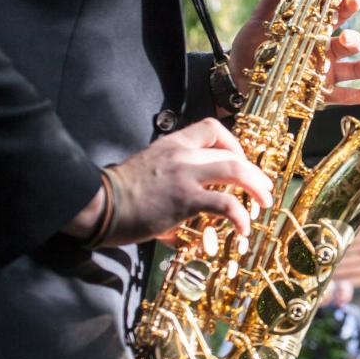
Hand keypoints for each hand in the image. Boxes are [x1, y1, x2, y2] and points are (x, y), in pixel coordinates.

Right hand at [63, 118, 274, 244]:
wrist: (95, 204)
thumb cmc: (117, 194)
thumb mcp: (148, 173)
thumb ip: (171, 182)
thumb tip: (182, 218)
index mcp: (172, 144)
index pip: (212, 128)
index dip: (233, 144)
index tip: (239, 161)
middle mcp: (182, 155)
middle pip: (231, 154)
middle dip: (254, 172)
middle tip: (264, 189)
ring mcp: (185, 176)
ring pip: (235, 171)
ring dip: (257, 187)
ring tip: (264, 204)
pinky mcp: (185, 200)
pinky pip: (225, 204)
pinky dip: (240, 217)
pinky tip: (243, 230)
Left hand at [229, 0, 359, 104]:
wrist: (238, 77)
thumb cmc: (252, 46)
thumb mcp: (261, 17)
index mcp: (314, 28)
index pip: (336, 15)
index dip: (346, 6)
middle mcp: (324, 49)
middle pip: (347, 42)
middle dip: (353, 38)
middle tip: (347, 38)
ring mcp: (325, 72)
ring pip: (351, 68)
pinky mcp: (321, 94)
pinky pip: (344, 96)